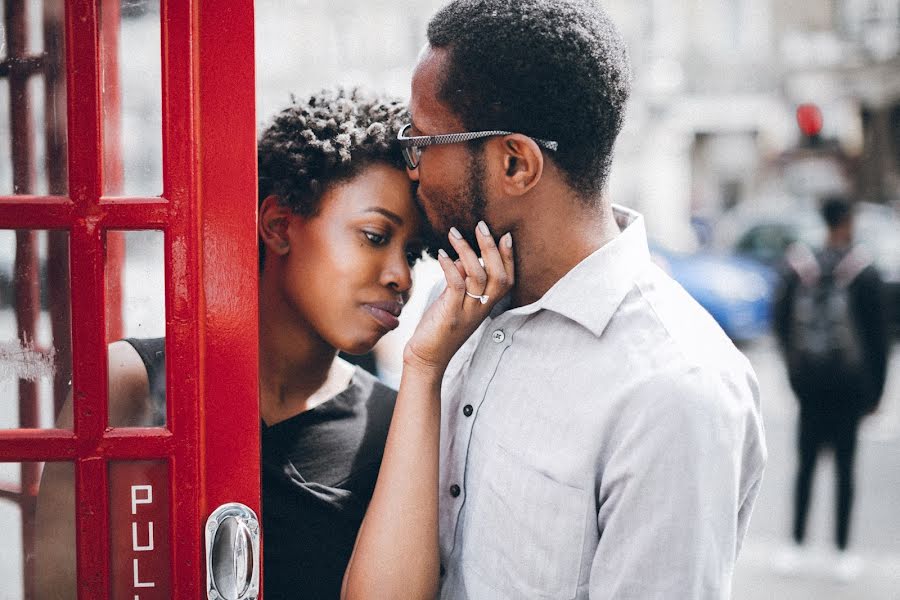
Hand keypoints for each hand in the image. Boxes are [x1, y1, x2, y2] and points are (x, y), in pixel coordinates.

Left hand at [404, 221, 513, 372]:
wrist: (427, 358)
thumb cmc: (440, 327)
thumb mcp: (455, 301)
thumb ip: (463, 280)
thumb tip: (463, 257)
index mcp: (487, 305)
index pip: (508, 279)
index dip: (509, 257)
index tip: (506, 235)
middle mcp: (482, 309)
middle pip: (498, 275)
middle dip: (491, 248)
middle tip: (481, 225)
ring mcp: (467, 312)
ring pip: (478, 276)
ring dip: (467, 251)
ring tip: (455, 233)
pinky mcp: (450, 315)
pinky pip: (457, 286)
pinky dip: (450, 266)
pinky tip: (441, 254)